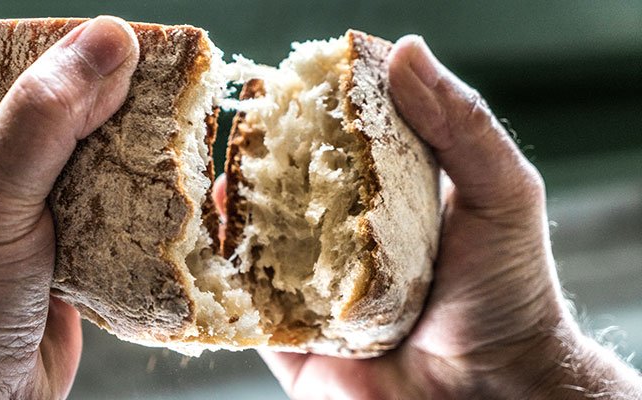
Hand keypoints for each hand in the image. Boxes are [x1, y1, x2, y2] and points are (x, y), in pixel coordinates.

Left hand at [0, 17, 137, 398]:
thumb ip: (47, 115)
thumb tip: (109, 37)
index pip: (12, 73)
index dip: (69, 57)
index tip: (130, 48)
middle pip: (60, 117)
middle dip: (112, 109)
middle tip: (167, 92)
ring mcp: (23, 214)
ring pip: (90, 165)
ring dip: (131, 158)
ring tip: (177, 135)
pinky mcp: (61, 252)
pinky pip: (107, 213)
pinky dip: (136, 205)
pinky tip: (167, 191)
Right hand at [214, 36, 639, 398]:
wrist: (497, 392)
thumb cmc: (507, 292)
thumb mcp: (501, 193)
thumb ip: (460, 125)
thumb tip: (406, 49)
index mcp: (392, 203)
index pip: (344, 148)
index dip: (314, 114)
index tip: (288, 85)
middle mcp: (350, 242)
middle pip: (295, 194)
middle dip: (262, 163)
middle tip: (236, 131)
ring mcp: (320, 290)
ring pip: (263, 247)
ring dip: (234, 216)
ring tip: (214, 182)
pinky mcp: (297, 340)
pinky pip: (250, 309)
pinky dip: (224, 280)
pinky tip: (209, 248)